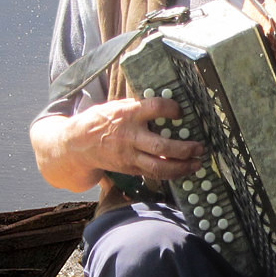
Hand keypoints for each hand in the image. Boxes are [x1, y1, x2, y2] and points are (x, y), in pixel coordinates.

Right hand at [30, 97, 204, 192]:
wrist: (75, 145)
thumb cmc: (99, 121)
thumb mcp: (116, 106)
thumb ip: (137, 107)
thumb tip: (163, 104)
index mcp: (127, 115)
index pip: (154, 108)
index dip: (171, 108)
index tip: (180, 110)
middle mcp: (130, 137)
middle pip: (162, 146)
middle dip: (185, 148)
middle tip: (200, 146)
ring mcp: (129, 156)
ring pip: (160, 166)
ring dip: (182, 166)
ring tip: (197, 163)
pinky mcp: (129, 169)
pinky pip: (153, 173)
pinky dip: (171, 173)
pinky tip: (183, 169)